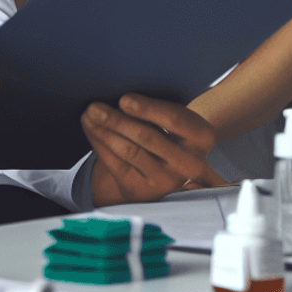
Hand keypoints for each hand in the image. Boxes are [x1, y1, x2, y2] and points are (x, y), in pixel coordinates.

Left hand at [84, 94, 225, 205]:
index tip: (124, 99)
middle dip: (118, 121)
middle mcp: (189, 163)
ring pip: (130, 152)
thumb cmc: (171, 131)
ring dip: (105, 132)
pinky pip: (117, 166)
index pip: (174, 119)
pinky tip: (91, 130)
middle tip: (95, 108)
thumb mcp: (176, 118)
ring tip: (89, 115)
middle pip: (149, 137)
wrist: (172, 165)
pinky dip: (101, 145)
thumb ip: (157, 111)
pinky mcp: (144, 191)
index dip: (147, 109)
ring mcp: (166, 181)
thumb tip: (123, 101)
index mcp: (202, 136)